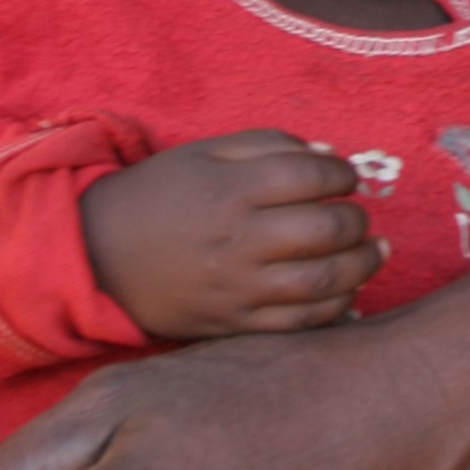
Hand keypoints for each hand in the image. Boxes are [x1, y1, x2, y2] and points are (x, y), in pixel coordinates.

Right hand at [81, 131, 380, 337]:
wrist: (96, 257)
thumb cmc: (159, 196)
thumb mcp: (205, 153)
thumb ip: (269, 145)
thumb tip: (330, 156)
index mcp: (231, 188)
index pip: (313, 175)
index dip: (343, 173)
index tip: (346, 177)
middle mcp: (239, 239)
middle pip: (327, 230)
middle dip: (358, 221)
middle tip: (358, 217)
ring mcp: (237, 287)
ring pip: (324, 282)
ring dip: (362, 266)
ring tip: (373, 252)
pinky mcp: (234, 324)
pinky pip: (299, 324)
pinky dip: (336, 310)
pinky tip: (348, 292)